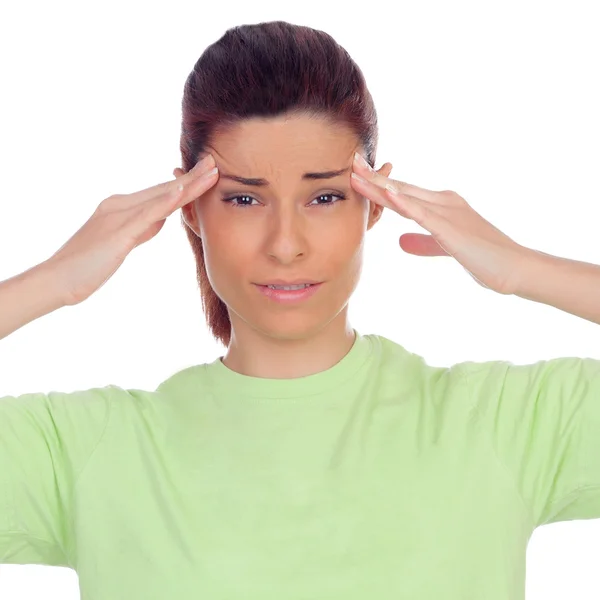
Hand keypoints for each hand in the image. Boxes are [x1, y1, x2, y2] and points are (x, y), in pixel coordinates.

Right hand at [48, 153, 218, 305]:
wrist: (56, 279)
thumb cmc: (87, 266)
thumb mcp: (122, 243)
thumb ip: (142, 229)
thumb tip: (161, 219)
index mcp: (120, 207)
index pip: (160, 193)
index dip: (184, 183)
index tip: (205, 172)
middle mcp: (119, 205)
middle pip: (164, 189)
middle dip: (191, 176)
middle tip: (214, 162)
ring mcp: (119, 217)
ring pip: (161, 197)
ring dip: (188, 184)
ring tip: (210, 171)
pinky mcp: (119, 232)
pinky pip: (146, 215)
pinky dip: (166, 202)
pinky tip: (182, 191)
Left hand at [351, 153, 529, 294]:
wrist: (514, 267)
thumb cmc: (483, 257)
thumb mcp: (443, 247)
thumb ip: (422, 242)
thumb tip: (399, 242)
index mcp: (441, 205)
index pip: (403, 192)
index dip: (380, 183)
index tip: (357, 173)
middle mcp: (443, 202)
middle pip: (401, 188)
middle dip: (374, 176)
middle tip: (351, 161)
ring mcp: (448, 213)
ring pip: (407, 197)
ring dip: (381, 186)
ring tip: (357, 174)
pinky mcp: (452, 230)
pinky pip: (423, 215)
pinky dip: (404, 204)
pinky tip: (387, 196)